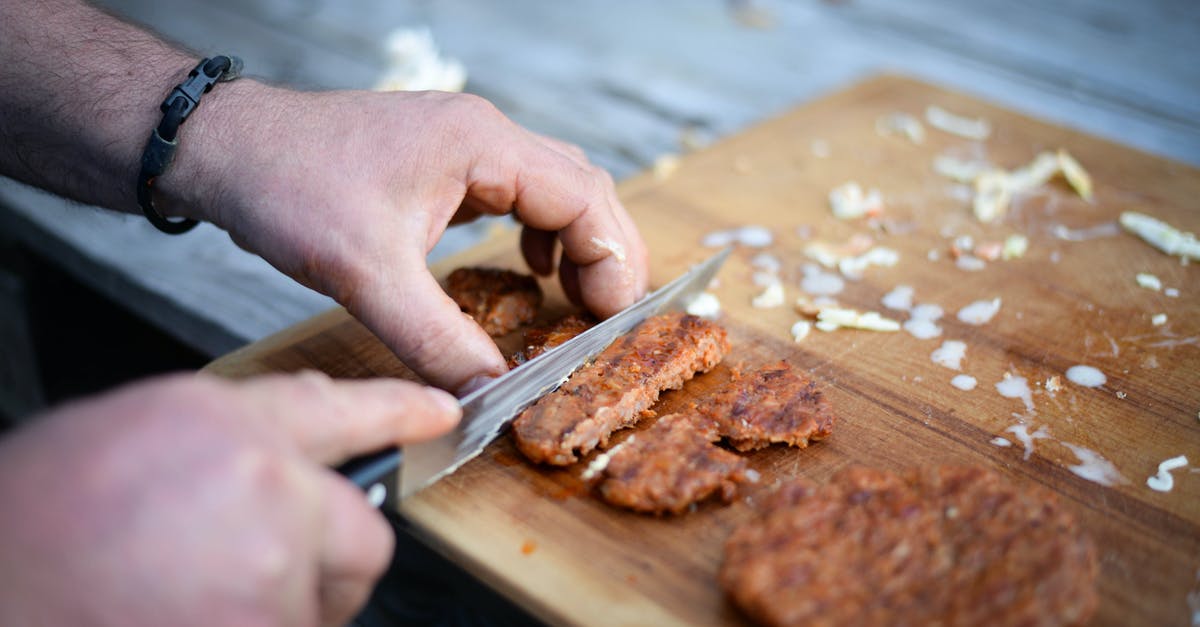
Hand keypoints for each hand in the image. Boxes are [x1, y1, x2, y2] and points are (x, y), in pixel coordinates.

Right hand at [0, 372, 459, 626]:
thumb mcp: (123, 445)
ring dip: (273, 610)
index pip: (335, 408)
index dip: (396, 412)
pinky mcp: (270, 625)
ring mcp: (273, 563)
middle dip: (327, 561)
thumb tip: (268, 464)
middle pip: (361, 531)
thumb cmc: (26, 536)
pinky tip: (180, 619)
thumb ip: (217, 449)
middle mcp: (263, 483)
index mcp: (217, 422)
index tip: (439, 414)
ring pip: (323, 600)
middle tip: (256, 580)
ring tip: (182, 603)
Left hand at [163, 85, 648, 393]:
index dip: (611, 261)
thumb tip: (487, 392)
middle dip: (605, 252)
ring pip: (554, 186)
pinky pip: (516, 192)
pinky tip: (527, 265)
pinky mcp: (441, 161)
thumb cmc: (289, 186)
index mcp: (481, 144)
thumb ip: (437, 339)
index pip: (584, 197)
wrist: (226, 149)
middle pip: (583, 186)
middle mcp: (482, 135)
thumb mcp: (368, 276)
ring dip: (576, 240)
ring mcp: (463, 144)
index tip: (610, 319)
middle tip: (604, 317)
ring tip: (576, 297)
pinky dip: (538, 231)